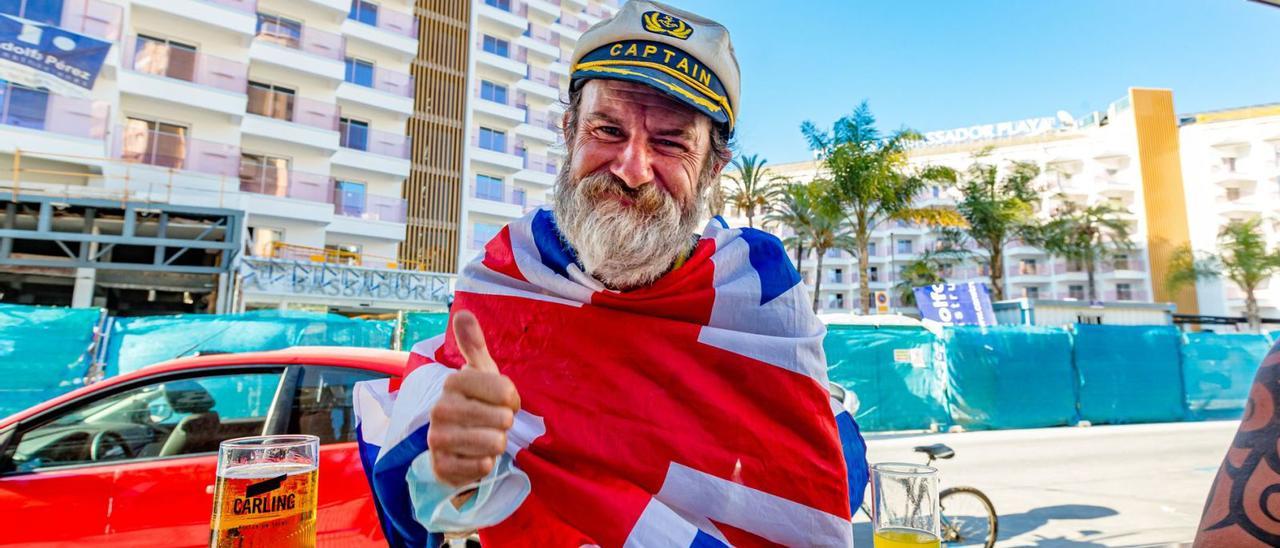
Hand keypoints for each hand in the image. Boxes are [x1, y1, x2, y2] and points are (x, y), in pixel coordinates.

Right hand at [428, 310, 520, 487]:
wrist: (456, 444)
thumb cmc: (477, 402)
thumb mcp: (481, 372)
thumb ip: (474, 344)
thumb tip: (462, 313)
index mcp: (452, 382)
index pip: (505, 390)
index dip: (512, 399)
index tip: (504, 401)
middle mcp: (439, 409)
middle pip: (502, 418)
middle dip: (504, 423)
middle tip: (490, 422)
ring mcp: (437, 439)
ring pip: (494, 443)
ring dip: (496, 444)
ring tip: (483, 437)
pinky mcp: (441, 466)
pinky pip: (482, 466)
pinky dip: (485, 463)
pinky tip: (474, 456)